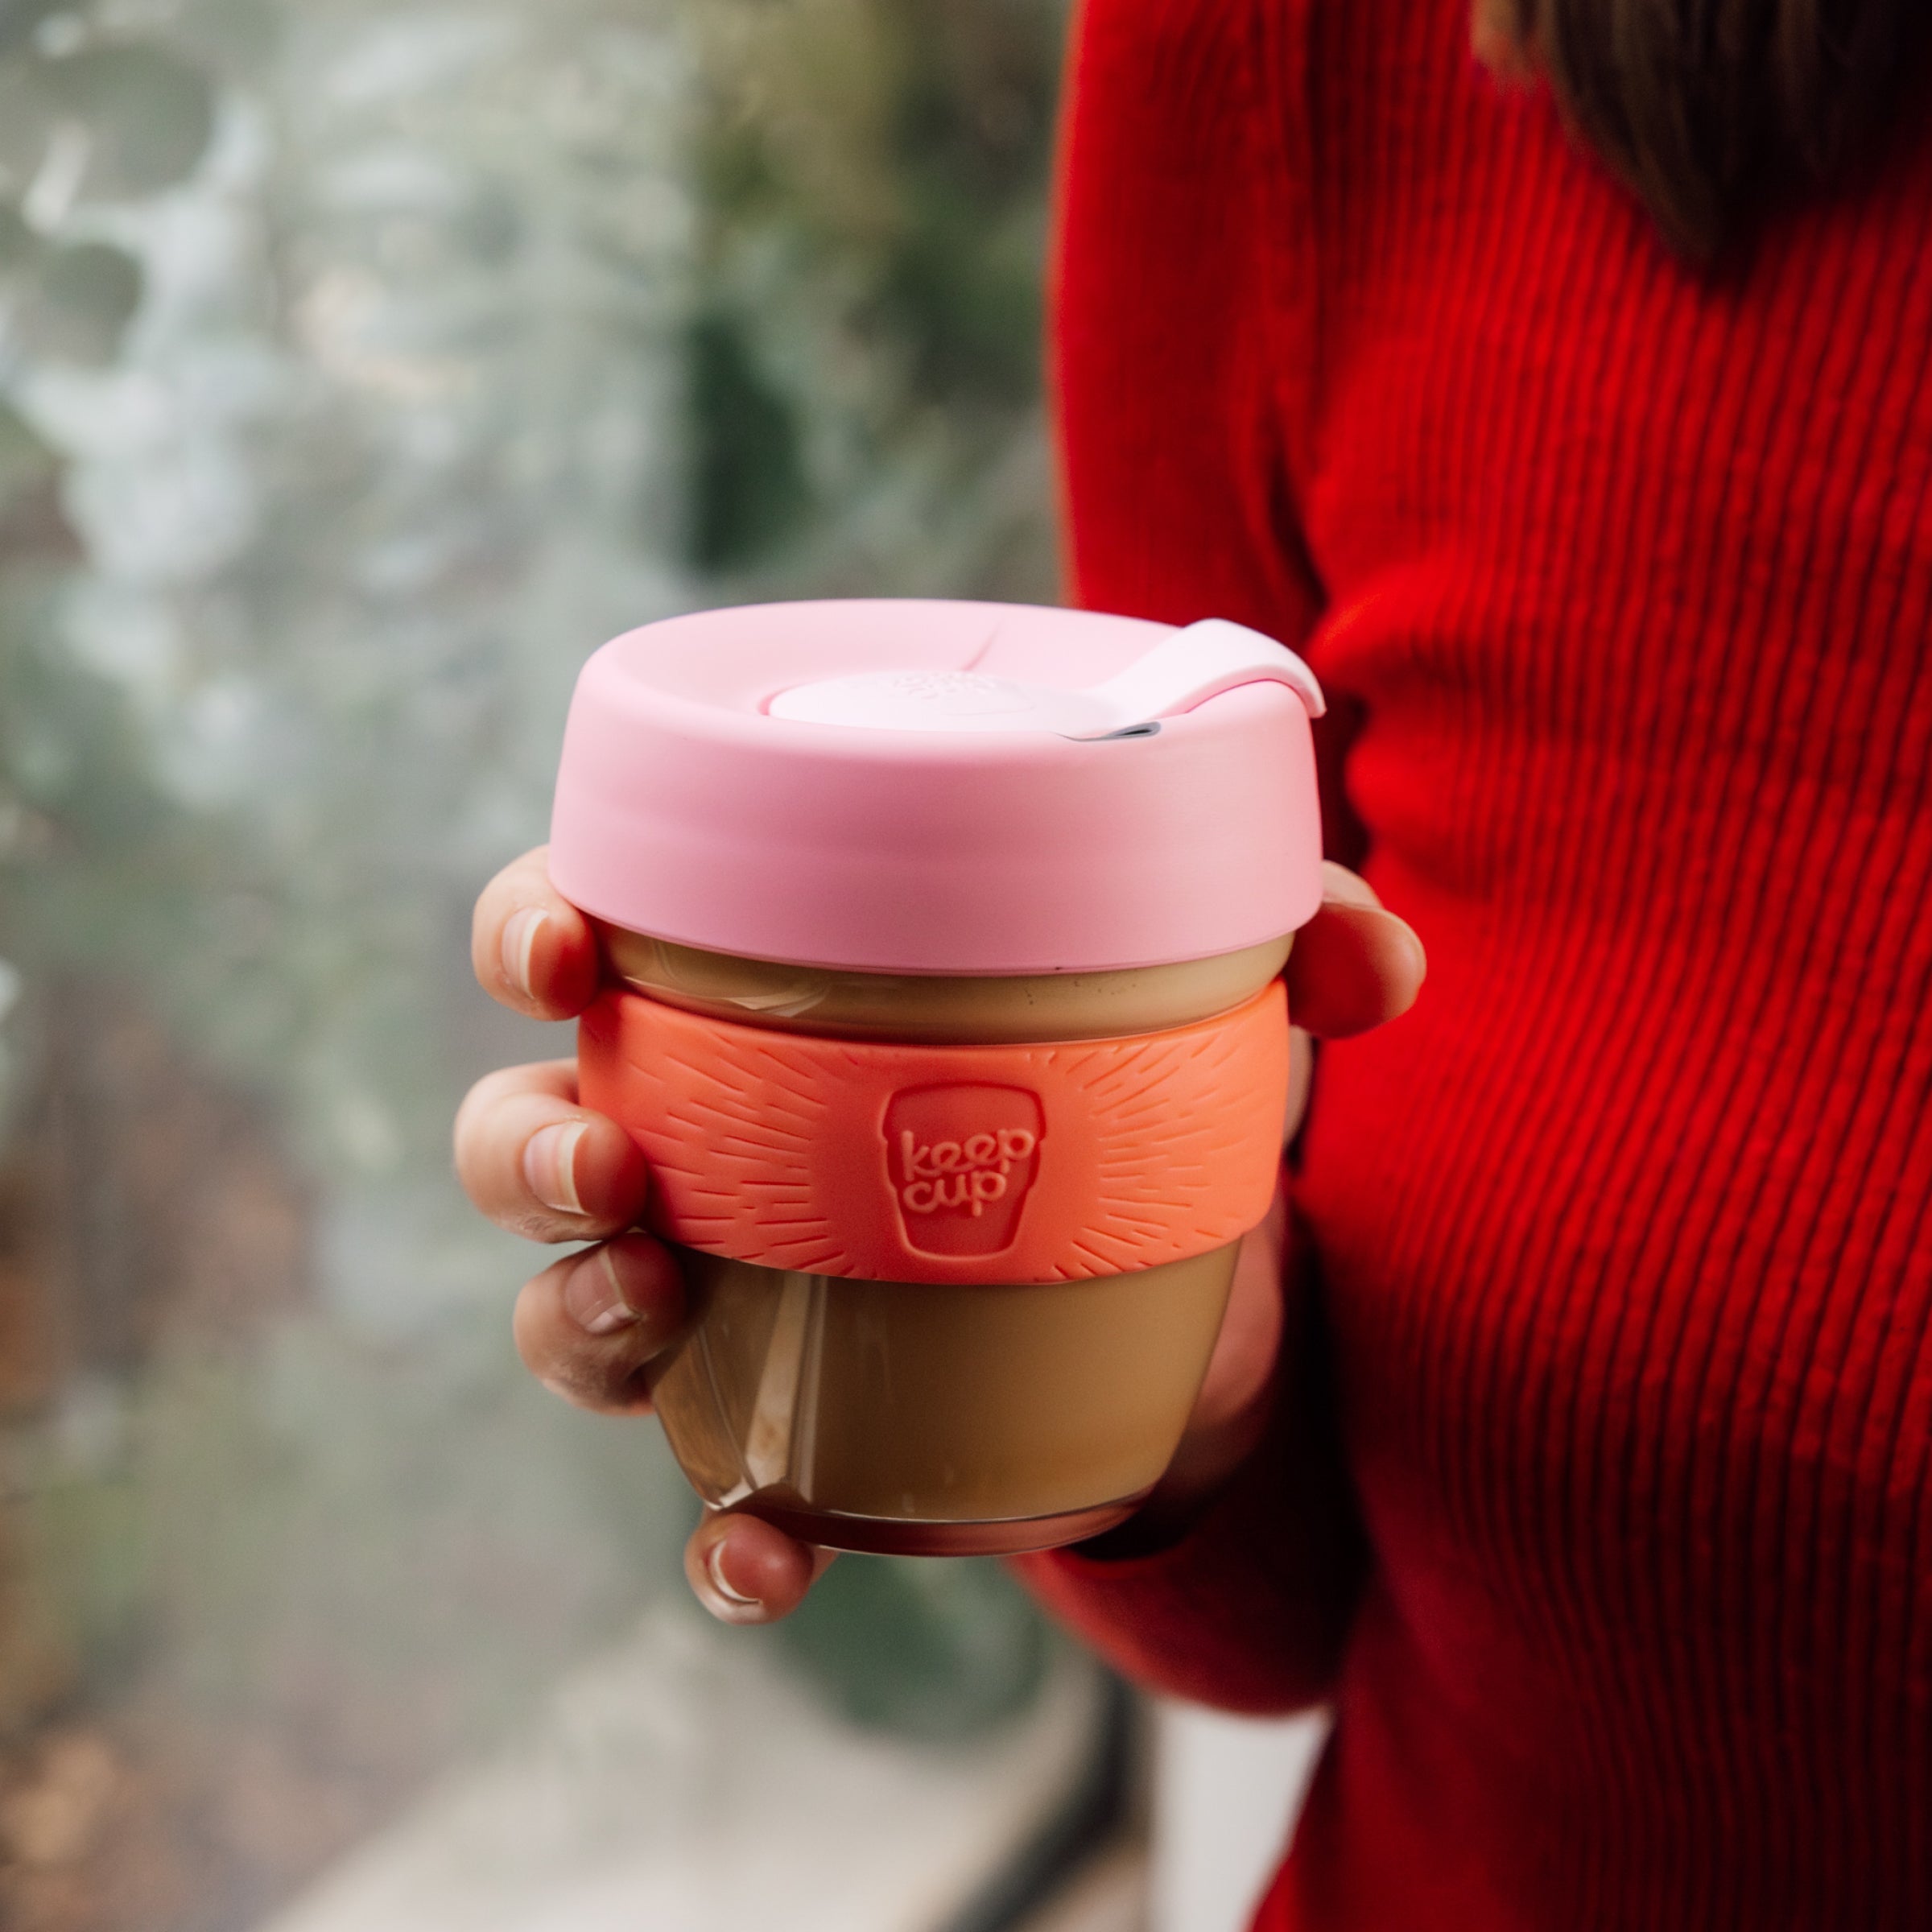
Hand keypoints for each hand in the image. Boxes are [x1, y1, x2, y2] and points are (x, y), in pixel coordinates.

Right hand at [455, 849, 1422, 1621]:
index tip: (570, 946)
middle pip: (522, 1132)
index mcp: (749, 1000)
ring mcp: (730, 1301)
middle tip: (615, 1166)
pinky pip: (718, 1498)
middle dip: (527, 1152)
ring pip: (572, 1312)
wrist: (1189, 1294)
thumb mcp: (1205, 995)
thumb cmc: (1143, 1096)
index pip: (578, 930)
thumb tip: (1378, 958)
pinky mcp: (799, 1436)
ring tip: (666, 1304)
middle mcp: (699, 1142)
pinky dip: (727, 1541)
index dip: (532, 927)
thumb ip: (1289, 932)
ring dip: (582, 1321)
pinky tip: (763, 1561)